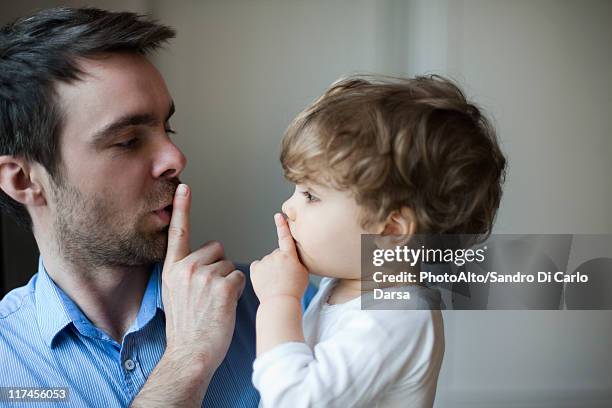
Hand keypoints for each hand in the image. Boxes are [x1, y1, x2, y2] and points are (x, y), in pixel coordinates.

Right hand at [161, 184, 245, 372]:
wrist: (190, 353)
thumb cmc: (186, 327)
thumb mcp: (173, 294)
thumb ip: (183, 273)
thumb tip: (201, 261)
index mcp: (172, 269)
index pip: (178, 232)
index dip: (182, 208)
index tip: (183, 186)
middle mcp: (186, 268)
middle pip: (216, 249)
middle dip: (218, 266)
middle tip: (209, 294)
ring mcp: (204, 277)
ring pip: (230, 264)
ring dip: (228, 281)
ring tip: (215, 304)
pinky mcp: (223, 286)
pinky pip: (240, 276)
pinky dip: (238, 291)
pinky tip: (224, 306)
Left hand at [250, 213, 308, 301]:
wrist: (280, 302)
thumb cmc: (295, 289)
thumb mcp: (304, 272)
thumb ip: (297, 259)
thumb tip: (288, 254)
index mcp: (289, 255)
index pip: (285, 236)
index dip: (282, 225)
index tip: (279, 215)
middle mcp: (275, 255)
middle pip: (277, 254)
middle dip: (280, 262)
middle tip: (285, 277)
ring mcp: (264, 262)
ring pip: (268, 261)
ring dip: (271, 268)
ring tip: (276, 282)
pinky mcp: (255, 269)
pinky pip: (258, 267)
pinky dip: (261, 272)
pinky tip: (266, 281)